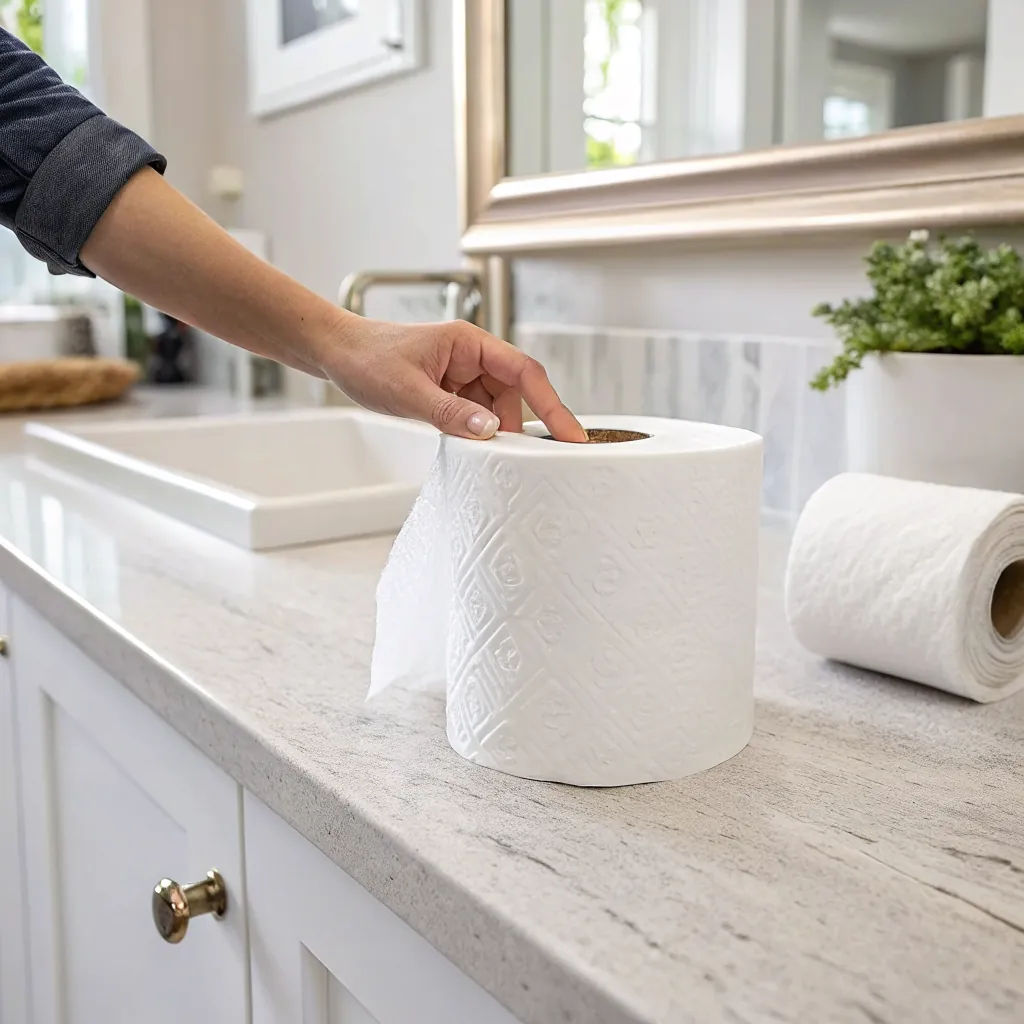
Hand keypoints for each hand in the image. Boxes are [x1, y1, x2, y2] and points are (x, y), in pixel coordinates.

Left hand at [322, 314, 586, 441]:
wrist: (335, 354)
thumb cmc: (367, 359)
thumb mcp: (408, 391)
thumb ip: (451, 413)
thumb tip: (491, 431)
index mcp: (469, 343)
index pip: (524, 372)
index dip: (552, 404)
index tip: (571, 435)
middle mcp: (471, 356)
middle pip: (514, 394)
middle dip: (515, 426)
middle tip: (518, 458)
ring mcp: (461, 373)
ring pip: (495, 407)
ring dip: (491, 431)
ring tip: (478, 449)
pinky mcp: (449, 390)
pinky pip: (475, 413)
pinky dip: (474, 431)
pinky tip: (465, 444)